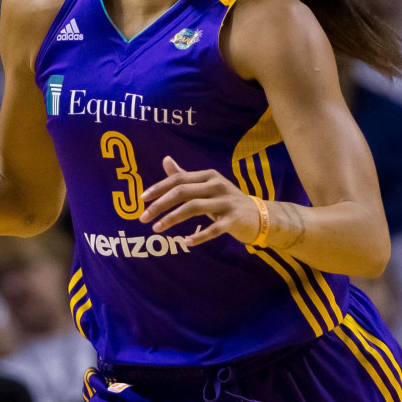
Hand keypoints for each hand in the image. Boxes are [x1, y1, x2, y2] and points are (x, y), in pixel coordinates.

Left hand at [138, 156, 260, 246]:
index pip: (178, 179)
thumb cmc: (225, 201)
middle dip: (160, 205)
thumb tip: (165, 160)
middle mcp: (217, 185)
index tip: (142, 199)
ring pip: (194, 208)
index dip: (158, 188)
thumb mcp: (206, 186)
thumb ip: (185, 176)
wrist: (258, 215)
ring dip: (172, 219)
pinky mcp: (234, 219)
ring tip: (157, 229)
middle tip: (144, 217)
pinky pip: (214, 228)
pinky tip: (186, 241)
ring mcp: (226, 202)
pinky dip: (199, 236)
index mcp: (208, 175)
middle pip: (182, 192)